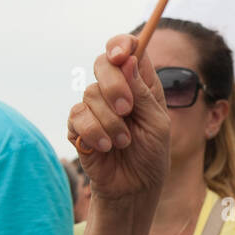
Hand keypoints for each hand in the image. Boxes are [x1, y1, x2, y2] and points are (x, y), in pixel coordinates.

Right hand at [66, 35, 170, 199]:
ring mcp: (95, 107)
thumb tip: (127, 60)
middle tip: (127, 110)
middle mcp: (116, 90)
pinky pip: (77, 115)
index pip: (128, 48)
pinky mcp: (78, 125)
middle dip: (114, 85)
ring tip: (123, 142)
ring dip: (110, 121)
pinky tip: (106, 147)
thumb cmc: (151, 155)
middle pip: (103, 63)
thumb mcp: (157, 124)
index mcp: (140, 84)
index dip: (121, 45)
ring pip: (90, 93)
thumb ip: (143, 93)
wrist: (134, 188)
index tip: (120, 56)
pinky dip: (95, 132)